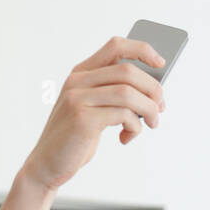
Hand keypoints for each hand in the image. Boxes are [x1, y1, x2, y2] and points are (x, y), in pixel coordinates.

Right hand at [22, 37, 166, 191]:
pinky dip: (135, 128)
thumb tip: (154, 93)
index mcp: (82, 73)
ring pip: (128, 93)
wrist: (48, 162)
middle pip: (128, 71)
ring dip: (149, 110)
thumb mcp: (95, 109)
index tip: (162, 63)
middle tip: (161, 108)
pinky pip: (123, 115)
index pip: (116, 46)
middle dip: (153, 89)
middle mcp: (78, 80)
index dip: (143, 50)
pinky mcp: (83, 119)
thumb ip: (115, 96)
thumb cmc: (77, 137)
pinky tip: (126, 138)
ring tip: (152, 124)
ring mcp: (78, 98)